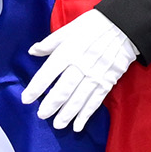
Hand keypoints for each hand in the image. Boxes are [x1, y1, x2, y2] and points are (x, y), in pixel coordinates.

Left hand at [22, 9, 135, 130]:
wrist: (124, 26)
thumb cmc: (94, 26)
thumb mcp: (69, 29)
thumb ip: (50, 42)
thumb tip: (32, 51)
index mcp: (68, 51)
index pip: (48, 73)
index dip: (36, 87)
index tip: (26, 99)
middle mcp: (80, 66)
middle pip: (63, 90)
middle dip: (51, 105)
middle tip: (41, 115)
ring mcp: (95, 76)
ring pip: (78, 99)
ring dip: (67, 114)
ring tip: (57, 125)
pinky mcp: (107, 82)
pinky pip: (95, 101)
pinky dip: (86, 115)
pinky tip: (78, 126)